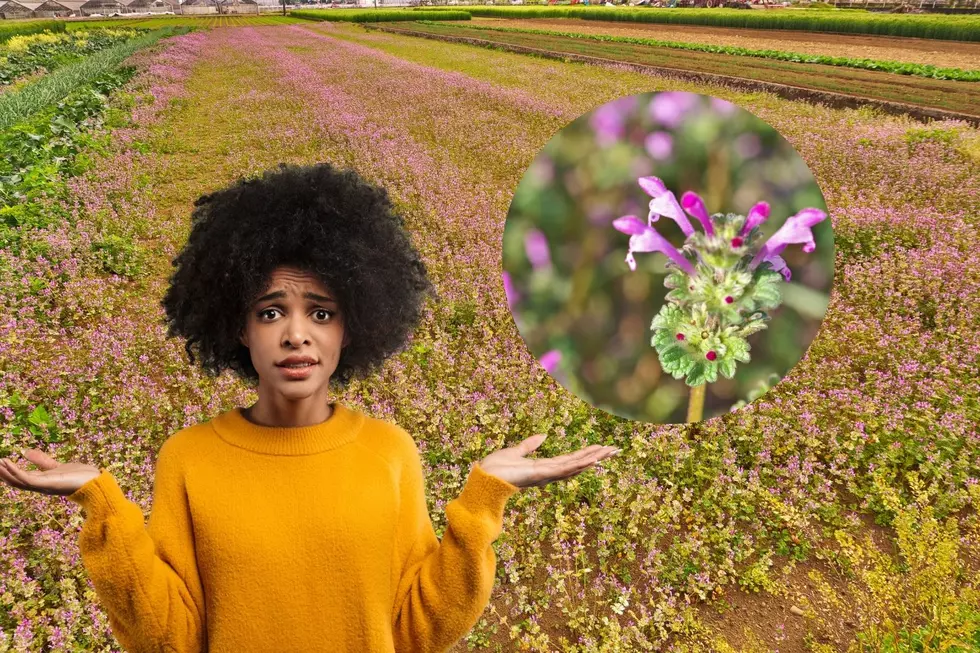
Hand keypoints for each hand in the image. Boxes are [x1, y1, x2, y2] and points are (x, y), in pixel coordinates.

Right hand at [0, 449, 101, 496]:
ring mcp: (43, 486)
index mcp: (42, 481)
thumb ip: (41, 460)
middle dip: (3, 474)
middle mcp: (40, 486)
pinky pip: (27, 479)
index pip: (20, 477)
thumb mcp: (56, 465)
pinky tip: (7, 462)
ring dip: (5, 472)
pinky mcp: (47, 484)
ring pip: (18, 481)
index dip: (9, 471)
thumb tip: (24, 451)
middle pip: (16, 481)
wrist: (96, 483)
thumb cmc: (79, 476)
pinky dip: (16, 471)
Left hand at [478, 435, 620, 488]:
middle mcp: (549, 472)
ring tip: (610, 451)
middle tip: (615, 449)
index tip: (601, 447)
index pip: (570, 459)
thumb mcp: (516, 451)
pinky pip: (565, 468)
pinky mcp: (542, 474)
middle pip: (578, 462)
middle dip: (597, 456)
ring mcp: (547, 474)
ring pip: (576, 465)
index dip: (586, 453)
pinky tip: (593, 458)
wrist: (484, 477)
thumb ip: (530, 445)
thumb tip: (544, 435)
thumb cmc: (496, 467)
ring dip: (593, 458)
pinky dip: (579, 463)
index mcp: (544, 467)